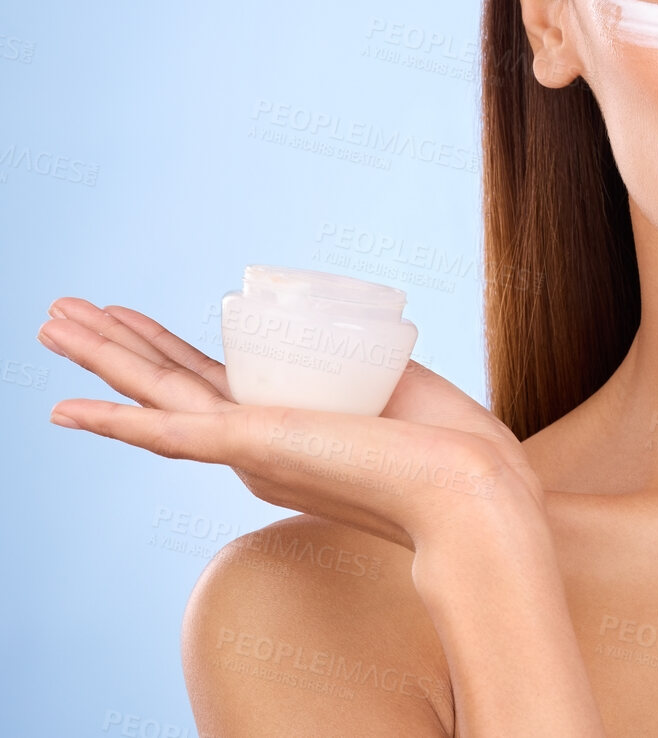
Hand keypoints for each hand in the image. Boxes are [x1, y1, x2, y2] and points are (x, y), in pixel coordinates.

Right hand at [36, 296, 544, 551]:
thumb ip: (366, 369)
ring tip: (49, 322)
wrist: (469, 486)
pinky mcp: (256, 448)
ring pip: (153, 396)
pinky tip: (67, 409)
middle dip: (112, 344)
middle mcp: (254, 443)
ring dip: (99, 359)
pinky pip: (168, 436)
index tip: (127, 316)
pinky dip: (113, 423)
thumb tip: (366, 346)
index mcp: (282, 426)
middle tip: (58, 309)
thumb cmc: (448, 443)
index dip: (162, 346)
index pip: (205, 379)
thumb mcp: (393, 382)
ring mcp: (249, 448)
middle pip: (167, 382)